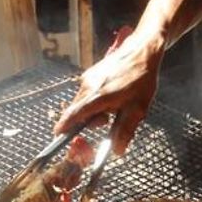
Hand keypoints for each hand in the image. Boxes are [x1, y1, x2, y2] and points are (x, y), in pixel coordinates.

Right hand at [53, 27, 163, 155]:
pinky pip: (87, 92)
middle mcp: (88, 86)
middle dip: (88, 121)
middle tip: (106, 121)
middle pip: (76, 110)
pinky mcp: (91, 73)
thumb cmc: (141, 78)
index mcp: (97, 96)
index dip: (64, 127)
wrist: (142, 51)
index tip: (58, 135)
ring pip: (82, 101)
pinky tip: (113, 96)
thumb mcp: (138, 108)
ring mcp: (88, 78)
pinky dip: (95, 100)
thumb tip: (118, 150)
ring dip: (93, 110)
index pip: (73, 115)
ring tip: (114, 107)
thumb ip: (125, 130)